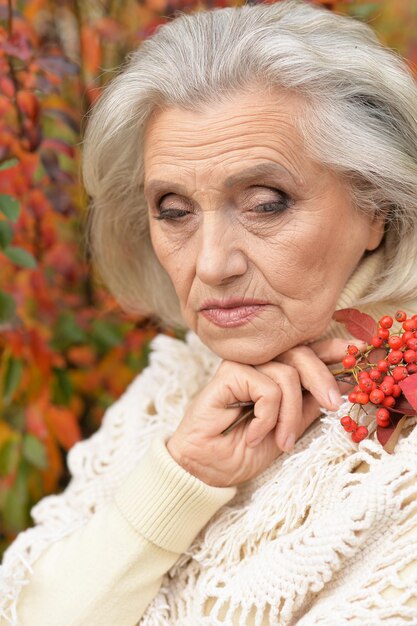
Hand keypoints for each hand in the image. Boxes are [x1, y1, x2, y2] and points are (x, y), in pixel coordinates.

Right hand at [167, 338, 362, 487]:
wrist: (208, 469)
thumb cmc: (242, 450)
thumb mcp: (288, 428)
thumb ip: (309, 405)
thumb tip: (343, 387)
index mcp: (273, 371)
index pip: (305, 350)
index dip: (331, 347)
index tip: (358, 349)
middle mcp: (258, 363)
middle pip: (300, 353)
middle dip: (323, 379)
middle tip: (334, 405)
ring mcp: (243, 365)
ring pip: (288, 374)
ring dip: (290, 415)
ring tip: (281, 440)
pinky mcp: (229, 373)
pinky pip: (268, 388)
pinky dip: (267, 417)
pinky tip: (253, 433)